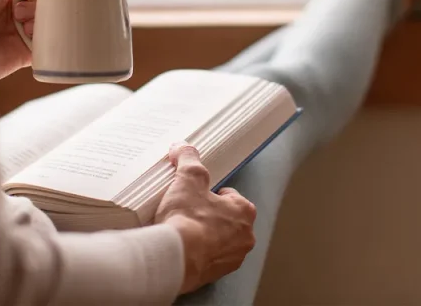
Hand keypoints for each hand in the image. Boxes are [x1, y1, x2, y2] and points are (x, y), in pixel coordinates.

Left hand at [0, 0, 43, 82]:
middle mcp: (21, 13)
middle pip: (48, 3)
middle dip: (36, 5)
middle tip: (19, 13)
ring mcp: (27, 33)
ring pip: (51, 21)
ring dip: (39, 21)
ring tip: (23, 28)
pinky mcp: (32, 52)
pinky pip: (51, 42)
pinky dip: (46, 37)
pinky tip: (31, 37)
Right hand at [155, 143, 256, 294]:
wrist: (175, 257)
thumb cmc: (187, 218)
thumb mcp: (188, 179)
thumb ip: (188, 159)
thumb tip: (182, 147)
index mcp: (244, 211)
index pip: (230, 197)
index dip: (211, 195)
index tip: (196, 198)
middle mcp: (245, 235)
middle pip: (226, 220)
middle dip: (210, 217)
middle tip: (188, 215)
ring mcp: (233, 257)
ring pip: (219, 242)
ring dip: (205, 238)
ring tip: (183, 233)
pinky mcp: (217, 274)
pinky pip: (209, 260)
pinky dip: (199, 256)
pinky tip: (183, 250)